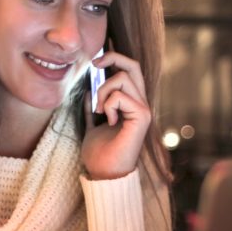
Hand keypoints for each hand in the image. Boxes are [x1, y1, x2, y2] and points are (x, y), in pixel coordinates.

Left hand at [82, 51, 150, 179]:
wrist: (104, 173)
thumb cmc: (99, 153)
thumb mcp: (91, 124)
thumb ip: (92, 107)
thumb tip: (88, 90)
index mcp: (130, 103)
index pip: (130, 70)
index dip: (114, 58)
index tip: (95, 61)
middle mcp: (140, 103)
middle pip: (133, 65)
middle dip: (112, 57)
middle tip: (94, 64)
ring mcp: (143, 109)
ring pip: (123, 78)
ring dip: (103, 91)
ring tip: (98, 111)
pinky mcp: (142, 117)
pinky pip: (121, 96)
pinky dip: (108, 105)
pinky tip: (108, 121)